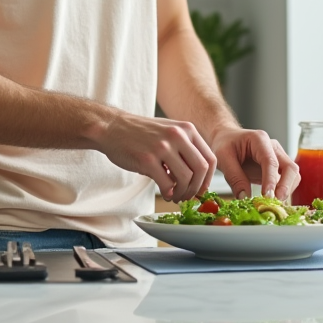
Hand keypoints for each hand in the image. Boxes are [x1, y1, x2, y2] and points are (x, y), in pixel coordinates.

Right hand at [95, 114, 216, 202]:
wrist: (112, 127)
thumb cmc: (140, 133)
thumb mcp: (169, 131)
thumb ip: (186, 148)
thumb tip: (201, 177)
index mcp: (187, 129)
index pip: (210, 158)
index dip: (209, 178)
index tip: (201, 188)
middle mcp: (177, 136)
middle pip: (201, 170)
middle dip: (197, 188)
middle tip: (188, 196)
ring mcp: (162, 147)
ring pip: (186, 179)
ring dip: (183, 193)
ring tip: (175, 195)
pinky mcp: (147, 159)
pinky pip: (167, 184)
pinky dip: (169, 193)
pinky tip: (165, 193)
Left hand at [209, 128, 298, 200]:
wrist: (226, 138)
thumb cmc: (225, 144)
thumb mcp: (223, 158)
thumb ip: (234, 177)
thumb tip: (245, 197)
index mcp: (259, 140)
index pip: (270, 161)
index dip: (271, 180)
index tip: (267, 195)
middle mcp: (273, 147)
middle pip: (290, 167)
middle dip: (286, 186)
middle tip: (275, 201)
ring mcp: (278, 157)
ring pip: (292, 175)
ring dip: (287, 190)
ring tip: (273, 203)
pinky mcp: (278, 168)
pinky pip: (287, 180)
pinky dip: (284, 191)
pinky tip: (274, 201)